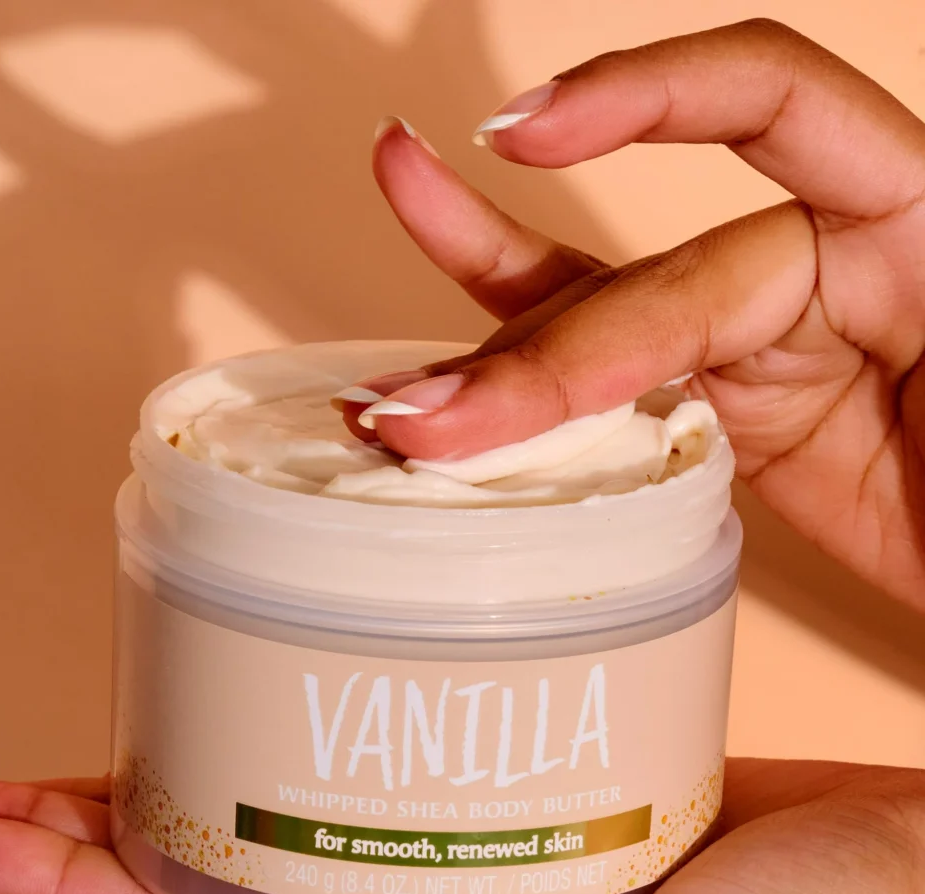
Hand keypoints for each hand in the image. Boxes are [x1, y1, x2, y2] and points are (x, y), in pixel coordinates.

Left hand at [0, 761, 924, 893]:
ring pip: (275, 814)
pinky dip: (306, 722)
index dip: (54, 886)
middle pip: (202, 875)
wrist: (912, 890)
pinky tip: (267, 669)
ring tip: (90, 706)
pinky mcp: (512, 801)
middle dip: (73, 828)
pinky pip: (376, 761)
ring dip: (176, 766)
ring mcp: (457, 868)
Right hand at [355, 19, 924, 613]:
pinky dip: (526, 365)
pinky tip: (452, 355)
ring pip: (599, 322)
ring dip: (491, 355)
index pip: (776, 111)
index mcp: (923, 230)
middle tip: (423, 424)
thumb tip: (858, 375)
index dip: (648, 104)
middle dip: (538, 365)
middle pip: (649, 283)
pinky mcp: (721, 408)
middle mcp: (825, 266)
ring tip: (387, 354)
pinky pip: (609, 376)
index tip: (528, 136)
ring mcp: (761, 342)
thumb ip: (917, 371)